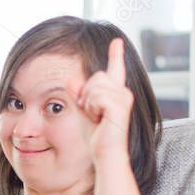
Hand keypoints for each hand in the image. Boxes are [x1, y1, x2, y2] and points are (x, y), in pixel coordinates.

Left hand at [66, 37, 133, 162]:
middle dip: (87, 93)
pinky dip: (91, 108)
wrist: (104, 152)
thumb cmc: (95, 135)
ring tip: (97, 117)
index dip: (116, 54)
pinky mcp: (120, 105)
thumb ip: (78, 94)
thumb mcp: (82, 111)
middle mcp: (123, 92)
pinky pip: (96, 96)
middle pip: (97, 76)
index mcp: (115, 93)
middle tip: (92, 112)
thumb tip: (71, 79)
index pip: (115, 69)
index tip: (116, 41)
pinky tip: (99, 118)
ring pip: (95, 86)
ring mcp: (124, 98)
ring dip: (88, 103)